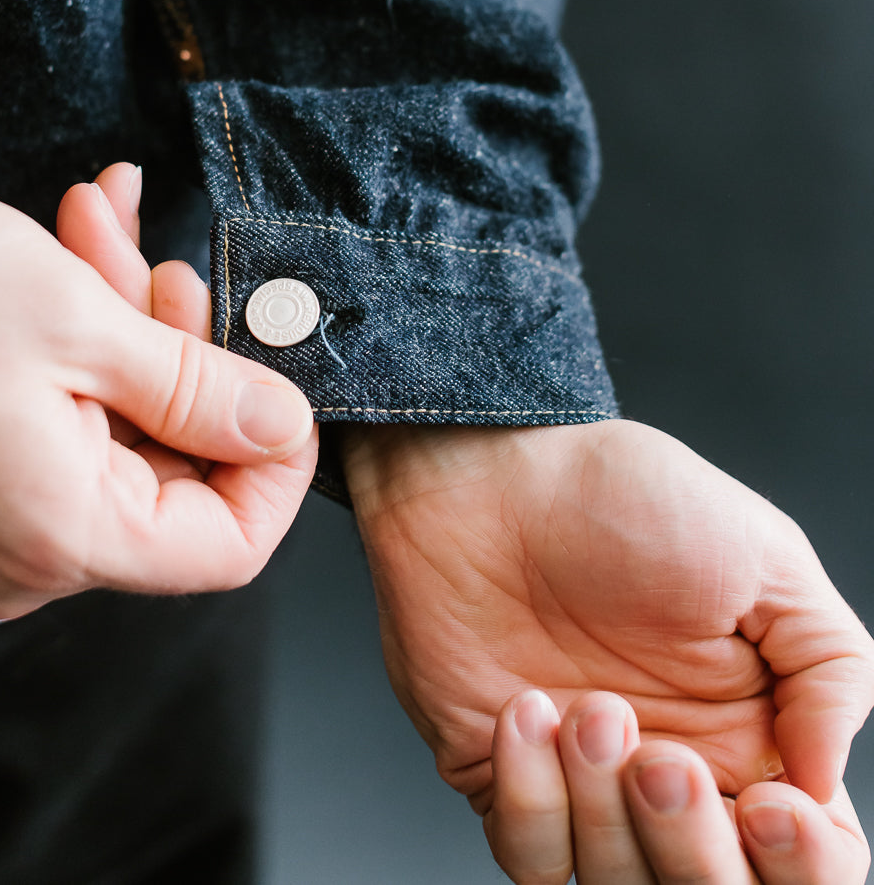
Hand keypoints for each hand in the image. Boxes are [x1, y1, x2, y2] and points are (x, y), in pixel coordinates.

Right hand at [0, 180, 315, 616]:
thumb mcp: (81, 323)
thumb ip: (201, 389)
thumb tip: (282, 427)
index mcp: (62, 534)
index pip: (229, 546)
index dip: (276, 462)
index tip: (278, 378)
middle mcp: (30, 550)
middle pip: (178, 469)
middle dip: (186, 351)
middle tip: (165, 266)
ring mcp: (2, 516)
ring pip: (127, 426)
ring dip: (133, 323)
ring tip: (103, 231)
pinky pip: (73, 417)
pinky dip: (89, 340)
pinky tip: (78, 252)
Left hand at [342, 423, 873, 841]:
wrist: (489, 473)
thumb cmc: (621, 497)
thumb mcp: (763, 555)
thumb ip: (830, 670)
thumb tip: (824, 784)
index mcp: (756, 734)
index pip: (812, 861)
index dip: (803, 865)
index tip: (768, 805)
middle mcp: (676, 778)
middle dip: (693, 849)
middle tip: (661, 760)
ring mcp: (588, 789)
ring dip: (606, 811)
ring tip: (588, 704)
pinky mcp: (507, 780)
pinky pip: (529, 859)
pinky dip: (532, 800)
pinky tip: (524, 709)